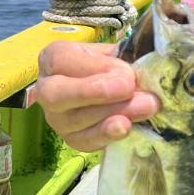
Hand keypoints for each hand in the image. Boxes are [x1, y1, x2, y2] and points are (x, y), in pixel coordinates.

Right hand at [36, 41, 160, 151]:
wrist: (108, 90)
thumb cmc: (108, 66)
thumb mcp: (112, 53)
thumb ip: (123, 57)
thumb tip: (146, 65)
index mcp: (54, 59)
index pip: (62, 59)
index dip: (95, 66)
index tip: (125, 71)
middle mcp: (47, 90)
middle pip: (59, 94)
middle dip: (96, 92)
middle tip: (129, 88)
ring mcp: (58, 119)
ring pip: (78, 120)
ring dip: (115, 112)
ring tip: (146, 106)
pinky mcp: (72, 140)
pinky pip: (87, 141)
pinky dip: (108, 135)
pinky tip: (127, 127)